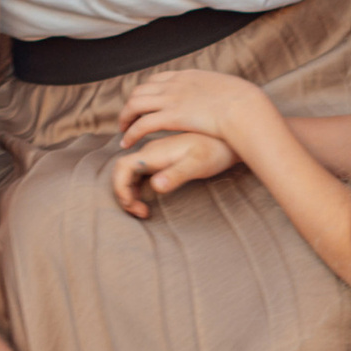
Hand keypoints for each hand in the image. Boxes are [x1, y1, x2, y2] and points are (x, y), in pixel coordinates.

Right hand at [110, 131, 236, 218]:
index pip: (122, 168)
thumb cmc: (216, 152)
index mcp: (154, 153)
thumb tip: (155, 187)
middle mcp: (150, 152)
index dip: (120, 188)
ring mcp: (155, 155)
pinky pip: (140, 173)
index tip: (133, 206)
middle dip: (124, 194)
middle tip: (141, 213)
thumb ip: (175, 175)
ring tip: (145, 209)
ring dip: (131, 192)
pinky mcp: (162, 158)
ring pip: (130, 174)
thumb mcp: (198, 165)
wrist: (230, 137)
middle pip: (122, 172)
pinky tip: (151, 197)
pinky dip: (138, 188)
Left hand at [119, 68, 272, 152]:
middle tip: (128, 120)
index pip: (156, 80)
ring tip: (123, 133)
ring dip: (125, 119)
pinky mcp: (171, 116)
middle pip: (140, 91)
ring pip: (134, 105)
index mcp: (187, 76)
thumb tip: (219, 96)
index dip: (145, 93)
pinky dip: (130, 133)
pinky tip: (127, 143)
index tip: (143, 105)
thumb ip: (214, 91)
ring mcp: (171, 99)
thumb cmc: (244, 103)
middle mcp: (174, 84)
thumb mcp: (225, 87)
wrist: (246, 107)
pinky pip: (141, 125)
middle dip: (130, 106)